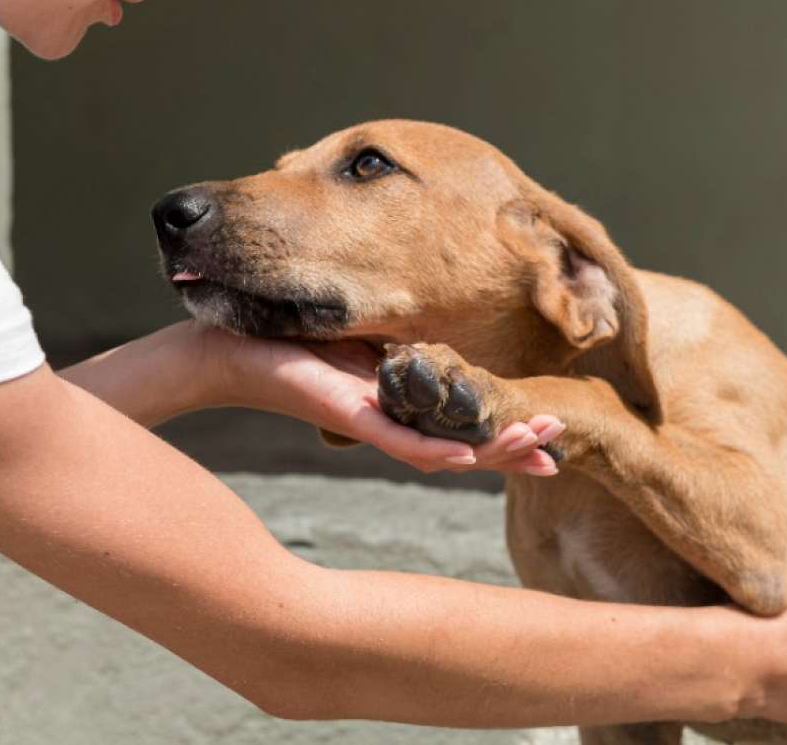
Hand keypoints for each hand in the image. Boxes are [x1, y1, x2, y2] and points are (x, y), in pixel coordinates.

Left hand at [204, 324, 562, 474]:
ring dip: (492, 451)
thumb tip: (438, 330)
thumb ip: (399, 342)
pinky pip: (396, 440)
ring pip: (440, 451)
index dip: (507, 435)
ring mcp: (369, 422)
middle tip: (560, 447)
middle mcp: (389, 420)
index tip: (552, 436)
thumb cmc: (286, 339)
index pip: (462, 426)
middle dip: (514, 446)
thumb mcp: (359, 335)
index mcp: (398, 403)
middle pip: (462, 446)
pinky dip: (435, 449)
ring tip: (540, 445)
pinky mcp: (345, 414)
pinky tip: (470, 456)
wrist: (225, 349)